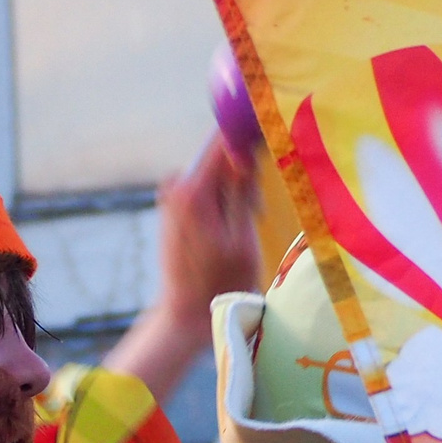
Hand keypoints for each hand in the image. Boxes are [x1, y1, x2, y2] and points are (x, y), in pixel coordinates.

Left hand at [103, 134, 263, 395]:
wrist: (185, 314)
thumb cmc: (219, 282)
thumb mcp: (241, 236)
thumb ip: (241, 189)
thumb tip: (243, 147)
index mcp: (193, 190)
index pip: (224, 139)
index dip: (249, 130)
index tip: (269, 127)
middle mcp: (176, 186)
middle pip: (222, 157)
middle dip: (245, 175)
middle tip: (256, 213)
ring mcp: (172, 197)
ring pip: (217, 175)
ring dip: (237, 192)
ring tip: (245, 229)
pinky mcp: (174, 208)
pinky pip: (208, 190)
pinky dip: (223, 202)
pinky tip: (229, 233)